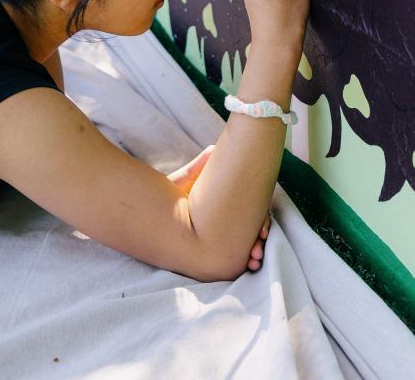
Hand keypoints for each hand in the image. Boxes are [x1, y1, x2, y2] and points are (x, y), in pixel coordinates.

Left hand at [170, 146, 270, 271]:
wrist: (153, 210)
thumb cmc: (172, 193)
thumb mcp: (186, 180)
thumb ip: (200, 166)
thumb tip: (214, 149)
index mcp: (226, 204)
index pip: (251, 213)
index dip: (261, 223)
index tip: (263, 233)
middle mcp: (227, 219)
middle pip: (252, 231)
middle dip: (258, 244)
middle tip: (257, 253)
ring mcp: (222, 233)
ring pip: (244, 245)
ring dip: (253, 254)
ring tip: (253, 262)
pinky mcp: (213, 244)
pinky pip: (231, 255)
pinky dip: (240, 260)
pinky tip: (247, 265)